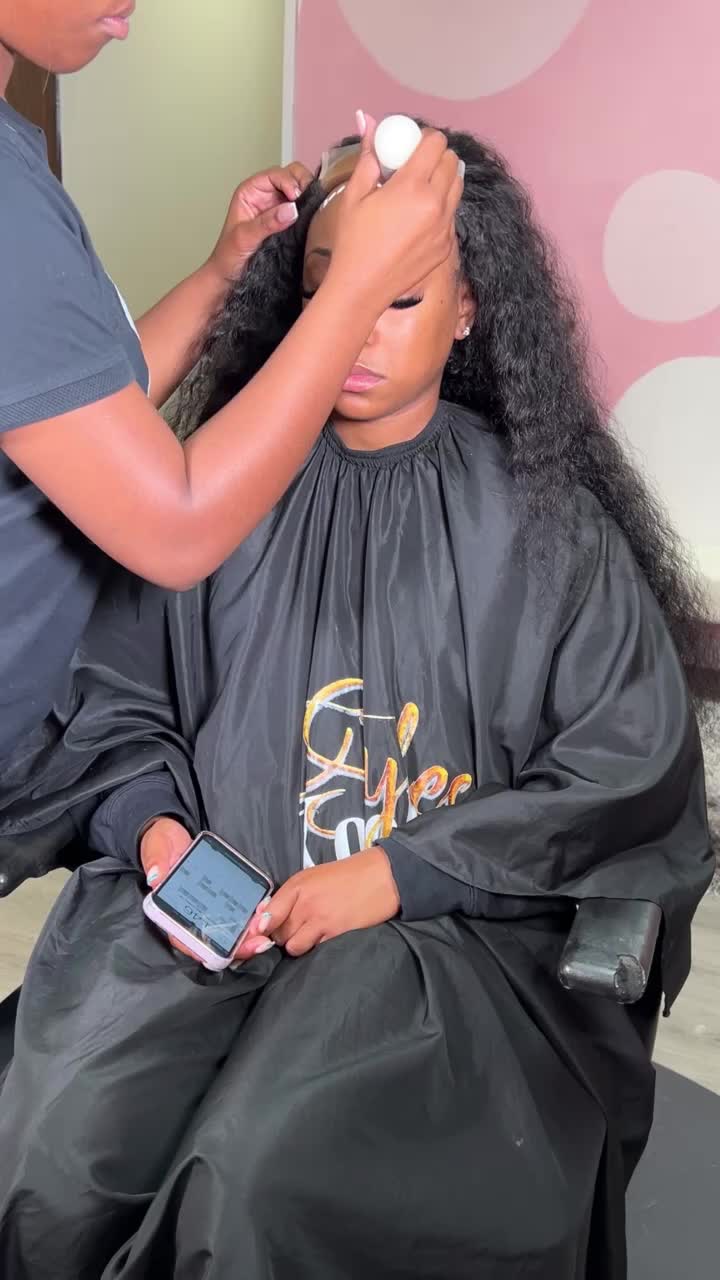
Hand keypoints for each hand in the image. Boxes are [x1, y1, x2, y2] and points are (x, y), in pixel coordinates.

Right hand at [139, 818, 273, 962]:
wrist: (173, 832)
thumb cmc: (162, 844)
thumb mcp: (156, 848)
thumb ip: (156, 860)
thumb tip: (156, 877)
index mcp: (171, 911)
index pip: (187, 939)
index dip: (207, 950)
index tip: (227, 952)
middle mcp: (191, 914)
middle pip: (215, 939)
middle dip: (238, 945)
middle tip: (259, 941)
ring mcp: (209, 906)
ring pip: (230, 929)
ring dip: (249, 933)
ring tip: (267, 928)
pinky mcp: (223, 895)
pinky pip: (239, 910)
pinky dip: (252, 915)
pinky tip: (266, 911)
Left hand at [208, 161, 313, 282]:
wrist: (228, 279)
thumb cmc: (228, 257)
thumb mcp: (244, 238)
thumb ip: (266, 223)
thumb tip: (292, 209)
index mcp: (251, 191)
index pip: (276, 174)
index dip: (290, 181)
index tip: (296, 197)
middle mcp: (266, 196)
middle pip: (292, 177)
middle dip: (303, 184)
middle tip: (310, 201)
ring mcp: (278, 210)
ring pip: (301, 193)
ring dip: (309, 198)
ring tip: (314, 210)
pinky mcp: (287, 224)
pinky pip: (303, 212)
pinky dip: (311, 212)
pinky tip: (314, 220)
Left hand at [248, 848, 400, 958]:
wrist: (382, 877)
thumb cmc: (347, 876)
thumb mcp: (313, 877)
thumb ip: (288, 897)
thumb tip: (263, 918)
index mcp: (296, 885)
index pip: (265, 915)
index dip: (260, 928)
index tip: (260, 934)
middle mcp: (303, 902)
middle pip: (276, 933)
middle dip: (282, 935)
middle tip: (296, 929)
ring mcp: (319, 920)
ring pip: (292, 946)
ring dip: (297, 945)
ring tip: (311, 934)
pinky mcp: (334, 934)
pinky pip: (312, 950)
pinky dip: (315, 948)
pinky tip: (325, 937)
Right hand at [328, 112, 462, 313]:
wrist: (362, 288)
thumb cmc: (353, 241)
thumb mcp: (354, 195)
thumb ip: (368, 155)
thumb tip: (367, 118)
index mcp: (412, 187)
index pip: (436, 143)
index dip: (425, 138)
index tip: (411, 145)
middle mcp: (435, 205)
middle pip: (452, 161)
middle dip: (437, 156)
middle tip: (416, 164)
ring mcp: (445, 227)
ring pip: (457, 186)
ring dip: (443, 179)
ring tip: (418, 189)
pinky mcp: (447, 246)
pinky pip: (451, 215)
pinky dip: (440, 207)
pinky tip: (417, 217)